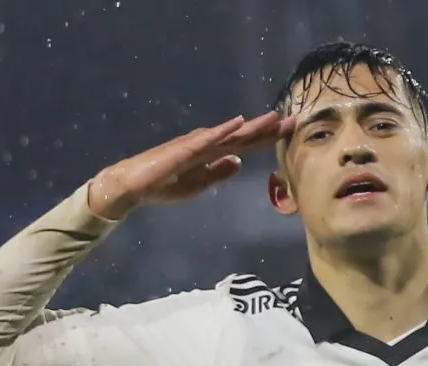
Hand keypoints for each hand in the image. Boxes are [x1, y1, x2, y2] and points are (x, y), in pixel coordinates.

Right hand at [87, 111, 290, 220]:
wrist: (132, 186)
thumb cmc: (162, 184)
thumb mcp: (198, 184)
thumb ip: (218, 172)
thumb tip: (239, 161)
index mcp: (211, 153)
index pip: (245, 144)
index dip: (268, 138)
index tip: (290, 130)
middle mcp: (207, 144)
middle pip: (243, 136)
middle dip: (269, 129)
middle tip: (295, 119)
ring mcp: (195, 145)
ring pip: (230, 134)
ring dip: (252, 126)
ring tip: (274, 117)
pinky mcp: (183, 150)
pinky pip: (206, 140)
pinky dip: (223, 131)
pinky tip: (237, 123)